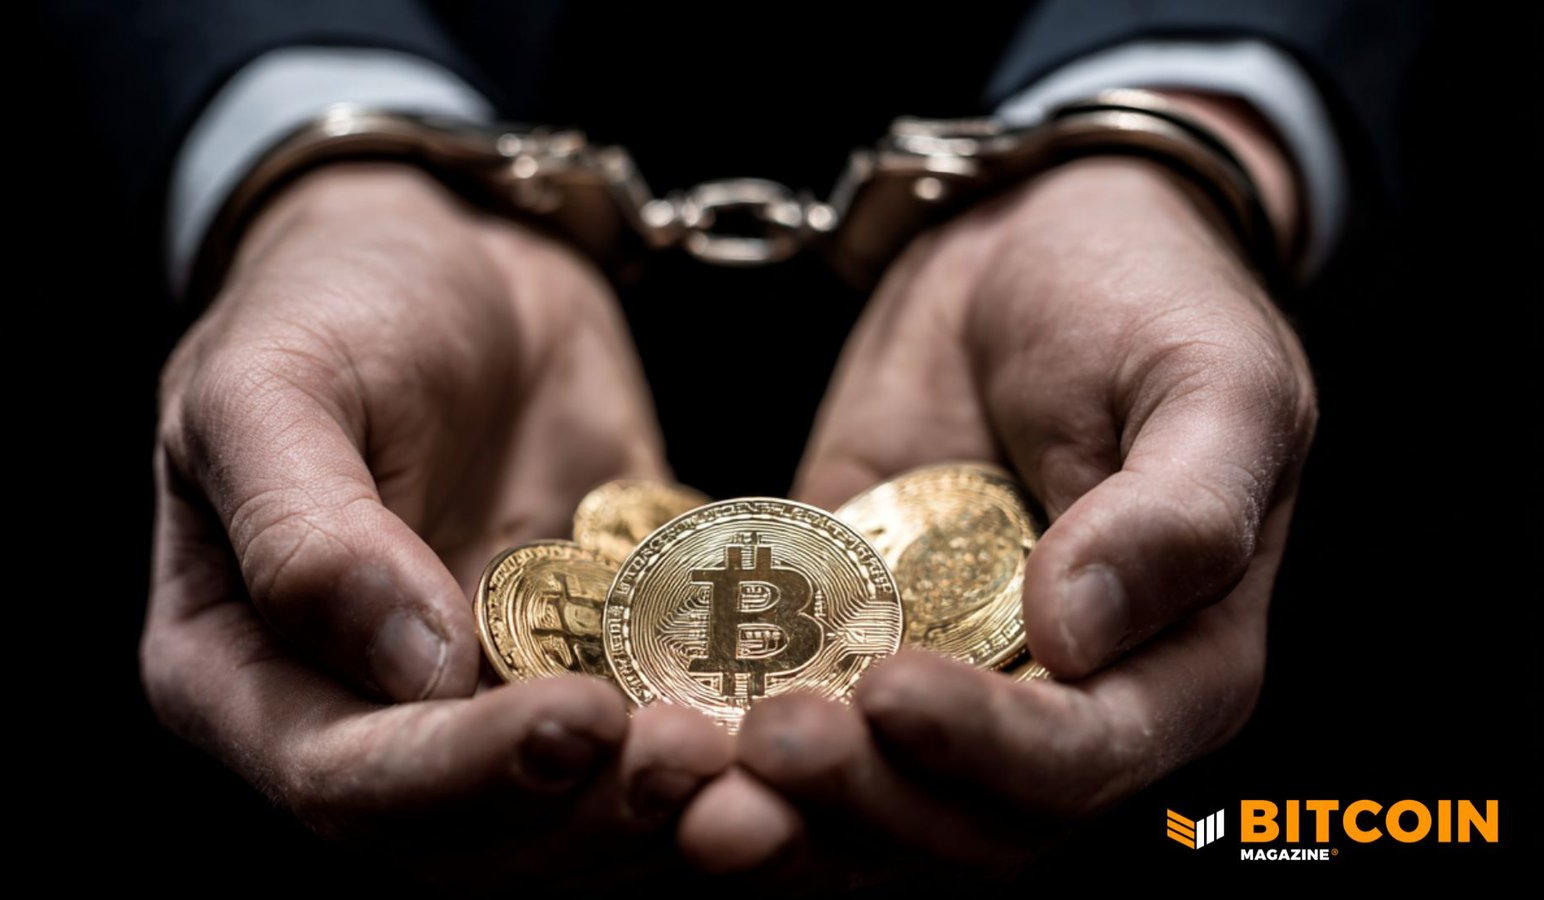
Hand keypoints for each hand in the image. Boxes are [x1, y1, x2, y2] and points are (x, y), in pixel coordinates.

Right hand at [146, 163, 725, 883]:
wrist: (453, 251)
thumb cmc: (330, 300)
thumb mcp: (270, 384)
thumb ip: (305, 533)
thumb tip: (415, 672)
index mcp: (246, 677)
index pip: (344, 782)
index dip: (462, 775)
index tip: (576, 721)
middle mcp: (366, 719)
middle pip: (472, 838)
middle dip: (586, 813)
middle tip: (693, 756)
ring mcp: (486, 703)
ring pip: (574, 814)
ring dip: (662, 803)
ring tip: (753, 751)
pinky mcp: (591, 666)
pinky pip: (652, 731)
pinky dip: (718, 739)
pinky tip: (786, 714)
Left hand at [678, 98, 1317, 878]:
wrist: (1028, 238)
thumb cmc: (1150, 300)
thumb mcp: (1210, 384)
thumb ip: (1180, 515)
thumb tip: (1082, 639)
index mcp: (1172, 674)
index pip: (1083, 762)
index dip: (991, 750)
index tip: (894, 691)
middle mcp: (1055, 713)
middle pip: (957, 821)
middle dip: (859, 802)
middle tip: (764, 749)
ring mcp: (941, 687)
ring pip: (858, 803)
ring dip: (774, 809)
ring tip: (681, 774)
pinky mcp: (839, 644)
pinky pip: (776, 716)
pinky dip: (717, 742)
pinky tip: (646, 728)